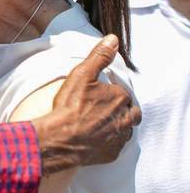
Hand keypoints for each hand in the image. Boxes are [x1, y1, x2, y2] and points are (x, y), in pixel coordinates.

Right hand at [32, 35, 141, 174]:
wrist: (61, 139)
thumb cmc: (70, 106)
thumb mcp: (82, 74)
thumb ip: (99, 56)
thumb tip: (112, 39)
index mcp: (120, 98)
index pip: (122, 93)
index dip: (112, 93)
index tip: (99, 94)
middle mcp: (124, 118)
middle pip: (132, 113)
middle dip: (122, 110)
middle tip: (104, 109)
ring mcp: (118, 138)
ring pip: (125, 130)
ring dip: (117, 125)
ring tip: (100, 123)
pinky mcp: (111, 153)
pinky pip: (115, 146)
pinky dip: (108, 141)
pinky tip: (95, 138)